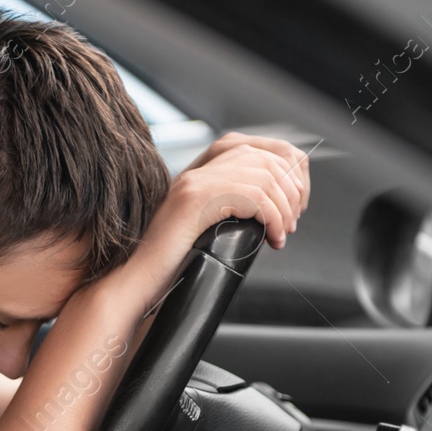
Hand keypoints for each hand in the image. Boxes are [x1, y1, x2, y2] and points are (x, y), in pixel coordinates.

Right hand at [108, 132, 310, 313]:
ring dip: (284, 208)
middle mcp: (200, 169)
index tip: (293, 207)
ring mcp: (196, 181)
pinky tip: (272, 239)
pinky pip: (253, 195)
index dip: (289, 174)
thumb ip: (234, 209)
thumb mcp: (209, 227)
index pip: (262, 149)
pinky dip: (272, 218)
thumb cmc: (173, 265)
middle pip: (269, 158)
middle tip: (291, 223)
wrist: (137, 281)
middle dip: (292, 191)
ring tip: (282, 234)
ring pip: (265, 176)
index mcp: (204, 171)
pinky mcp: (196, 199)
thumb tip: (278, 208)